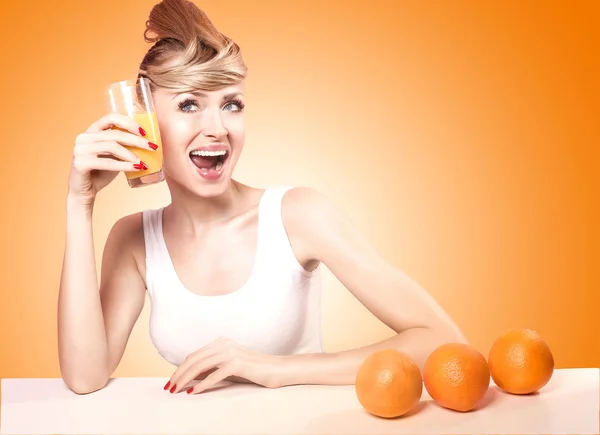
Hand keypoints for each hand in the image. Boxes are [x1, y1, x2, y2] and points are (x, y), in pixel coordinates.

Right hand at [68, 112, 157, 205]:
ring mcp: (80, 149)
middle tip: (152, 147)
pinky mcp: (80, 163)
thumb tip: (147, 143)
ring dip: (131, 155)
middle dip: (136, 141)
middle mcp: (84, 137)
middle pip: (115, 134)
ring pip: (112, 146)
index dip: (129, 122)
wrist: (85, 191)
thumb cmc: (101, 172)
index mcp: (92, 131)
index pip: (110, 117)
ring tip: (143, 162)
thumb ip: (123, 146)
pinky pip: (107, 162)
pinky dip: (124, 165)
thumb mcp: (114, 156)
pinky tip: (136, 168)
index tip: (144, 132)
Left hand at [165, 337, 280, 394]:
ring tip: (176, 390)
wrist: (277, 369)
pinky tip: (193, 392)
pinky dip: (201, 384)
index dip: (181, 368)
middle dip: (178, 374)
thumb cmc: (254, 371)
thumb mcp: (229, 368)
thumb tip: (190, 377)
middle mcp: (224, 344)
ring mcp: (230, 352)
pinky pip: (214, 375)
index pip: (194, 355)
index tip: (172, 381)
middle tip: (169, 387)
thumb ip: (211, 369)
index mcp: (221, 342)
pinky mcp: (237, 363)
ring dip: (185, 379)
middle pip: (194, 359)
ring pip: (200, 366)